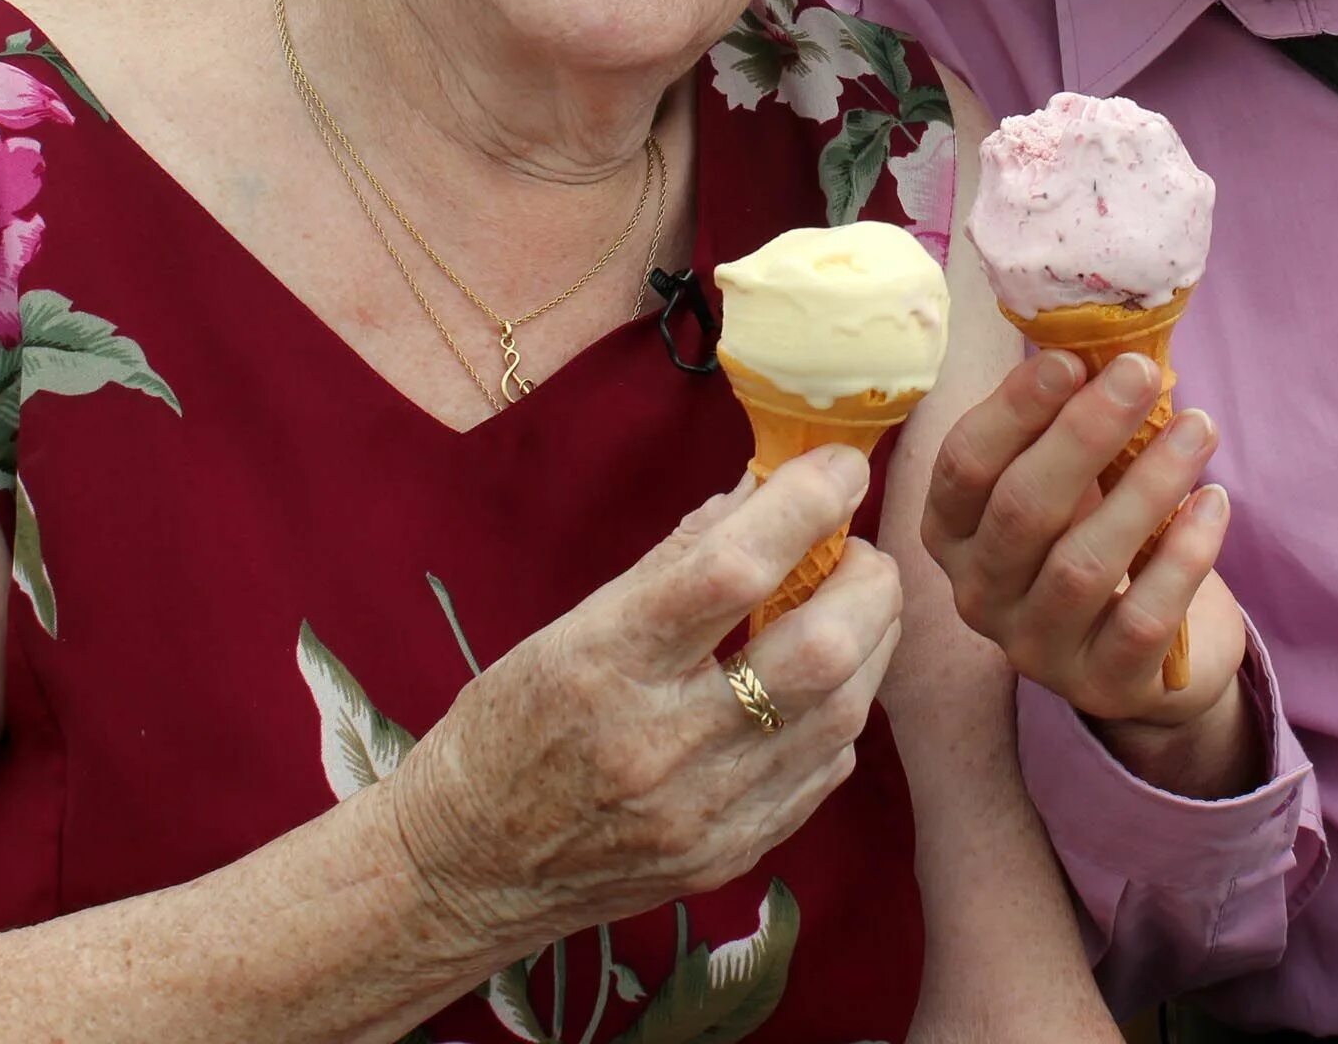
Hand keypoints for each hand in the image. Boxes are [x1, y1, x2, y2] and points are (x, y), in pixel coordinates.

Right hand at [384, 446, 903, 951]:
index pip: (731, 571)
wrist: (468, 869)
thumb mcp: (566, 627)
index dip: (804, 505)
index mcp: (604, 664)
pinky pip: (826, 769)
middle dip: (867, 582)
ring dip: (869, 642)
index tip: (839, 467)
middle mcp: (660, 744)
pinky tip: (817, 684)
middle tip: (856, 552)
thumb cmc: (510, 728)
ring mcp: (703, 812)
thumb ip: (674, 560)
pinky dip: (839, 709)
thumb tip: (762, 491)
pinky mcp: (730, 854)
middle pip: (820, 651)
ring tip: (850, 608)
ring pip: (843, 712)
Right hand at [922, 350, 1245, 732]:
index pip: (964, 467)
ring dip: (1146, 486)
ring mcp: (1036, 649)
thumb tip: (1102, 341)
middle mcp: (979, 594)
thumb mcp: (1071, 483)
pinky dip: (1184, 555)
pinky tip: (1216, 501)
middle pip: (1022, 510)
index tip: (1068, 358)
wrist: (1152, 657)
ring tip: (1199, 427)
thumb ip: (1066, 424)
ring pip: (1084, 564)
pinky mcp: (1103, 685)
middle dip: (1083, 434)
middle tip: (1140, 373)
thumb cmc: (1098, 538)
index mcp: (954, 533)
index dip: (1012, 411)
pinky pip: (1143, 618)